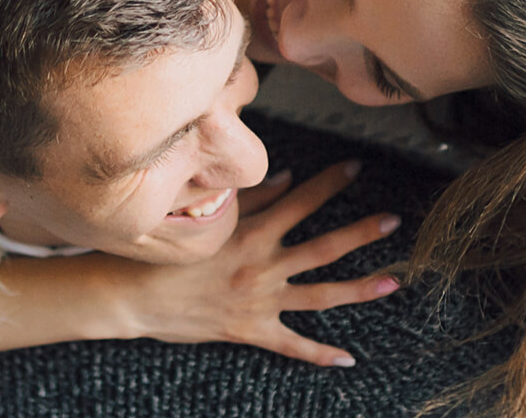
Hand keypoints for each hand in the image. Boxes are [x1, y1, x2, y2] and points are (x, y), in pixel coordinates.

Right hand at [116, 160, 401, 366]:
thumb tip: (287, 179)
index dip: (330, 183)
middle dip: (362, 233)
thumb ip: (249, 200)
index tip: (356, 167)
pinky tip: (348, 359)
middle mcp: (262, 267)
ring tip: (393, 281)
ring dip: (359, 289)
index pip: (300, 201)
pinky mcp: (250, 331)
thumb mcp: (205, 220)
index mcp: (251, 234)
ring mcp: (259, 302)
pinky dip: (320, 354)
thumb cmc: (162, 254)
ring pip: (320, 295)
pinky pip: (292, 346)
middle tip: (395, 220)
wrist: (130, 298)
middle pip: (324, 248)